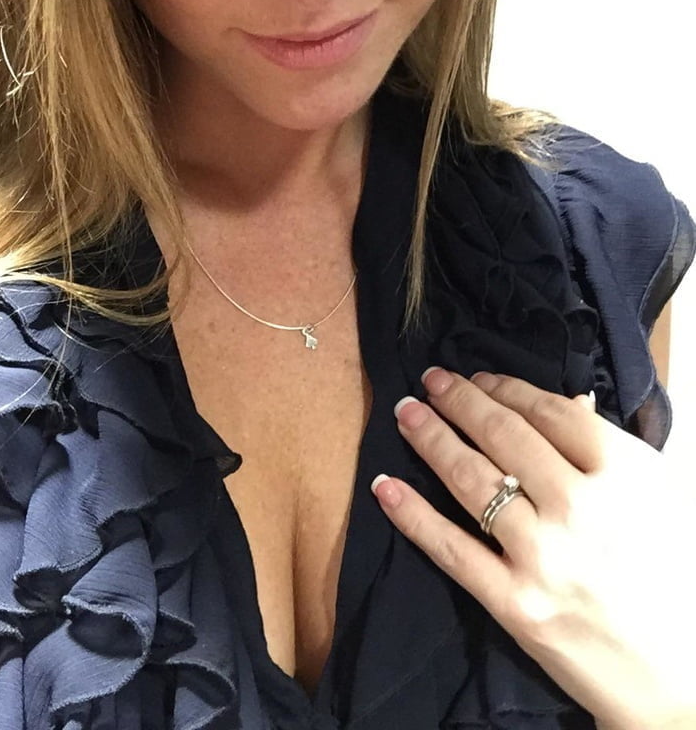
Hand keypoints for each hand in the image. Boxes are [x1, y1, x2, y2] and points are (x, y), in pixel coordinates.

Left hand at [370, 369, 695, 729]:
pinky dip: (412, 513)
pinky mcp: (517, 603)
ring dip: (430, 438)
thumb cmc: (676, 575)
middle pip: (502, 435)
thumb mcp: (661, 497)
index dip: (504, 387)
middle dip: (458, 400)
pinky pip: (452, 549)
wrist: (684, 674)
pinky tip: (386, 485)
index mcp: (623, 473)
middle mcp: (580, 506)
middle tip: (431, 380)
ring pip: (471, 480)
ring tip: (405, 413)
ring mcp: (545, 556)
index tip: (477, 378)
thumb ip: (612, 449)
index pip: (549, 411)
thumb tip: (570, 402)